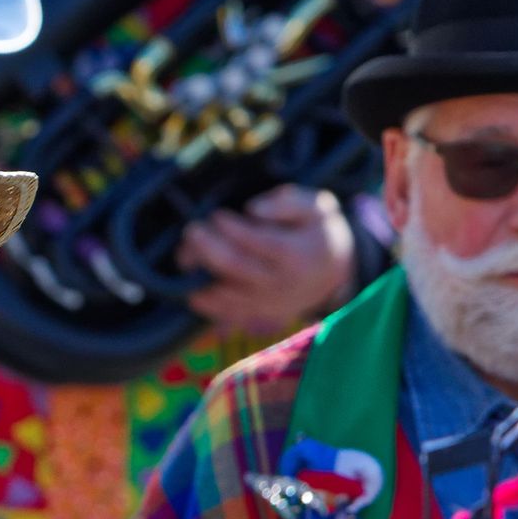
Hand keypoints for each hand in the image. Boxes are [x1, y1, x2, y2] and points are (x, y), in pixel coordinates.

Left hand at [178, 185, 358, 341]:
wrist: (332, 275)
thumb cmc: (319, 233)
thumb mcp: (318, 207)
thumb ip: (288, 202)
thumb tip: (253, 209)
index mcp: (296, 255)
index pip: (257, 242)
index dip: (232, 228)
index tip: (217, 215)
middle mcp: (281, 284)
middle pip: (236, 268)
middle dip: (208, 248)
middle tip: (192, 230)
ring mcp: (268, 304)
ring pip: (226, 293)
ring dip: (200, 274)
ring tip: (185, 254)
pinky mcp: (257, 316)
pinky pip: (226, 314)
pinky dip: (205, 303)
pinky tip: (192, 286)